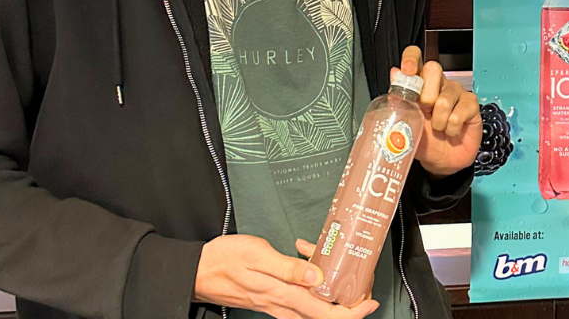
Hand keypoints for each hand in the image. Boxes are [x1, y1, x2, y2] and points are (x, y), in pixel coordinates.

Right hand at [193, 234, 377, 318]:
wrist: (198, 271)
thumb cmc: (225, 260)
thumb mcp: (257, 255)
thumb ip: (288, 268)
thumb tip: (318, 278)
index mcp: (284, 295)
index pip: (326, 315)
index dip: (352, 312)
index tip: (370, 301)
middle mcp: (284, 304)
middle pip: (325, 314)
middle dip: (348, 301)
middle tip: (361, 280)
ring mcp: (278, 303)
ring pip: (314, 305)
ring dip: (330, 289)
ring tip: (338, 265)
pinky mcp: (272, 298)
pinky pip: (300, 296)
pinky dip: (311, 280)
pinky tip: (307, 258)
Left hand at [394, 46, 481, 176]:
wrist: (441, 161)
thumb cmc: (424, 141)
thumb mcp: (407, 123)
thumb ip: (400, 100)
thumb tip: (394, 73)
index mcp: (420, 84)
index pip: (416, 58)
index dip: (412, 59)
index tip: (408, 71)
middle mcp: (438, 84)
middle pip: (433, 68)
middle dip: (426, 95)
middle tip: (424, 111)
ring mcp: (456, 92)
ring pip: (446, 96)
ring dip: (439, 120)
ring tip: (439, 128)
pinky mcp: (471, 104)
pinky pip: (460, 112)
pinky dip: (452, 127)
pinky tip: (452, 131)